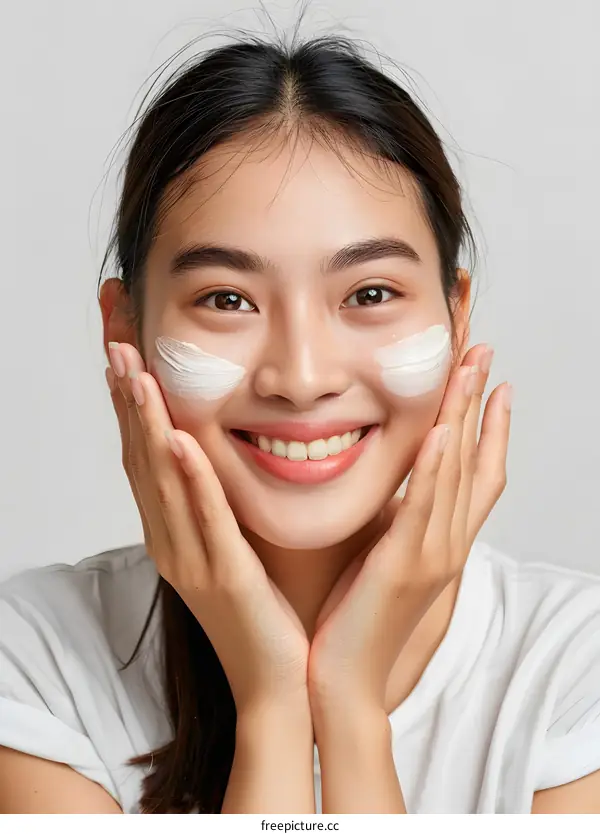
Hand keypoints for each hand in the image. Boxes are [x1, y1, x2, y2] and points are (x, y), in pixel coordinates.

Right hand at [104, 342, 309, 713]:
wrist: (278, 682)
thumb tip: (219, 451)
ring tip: (134, 373)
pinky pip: (206, 519)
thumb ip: (219, 500)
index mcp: (173, 532)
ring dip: (146, 424)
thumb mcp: (232, 543)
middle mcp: (171, 541)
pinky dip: (191, 479)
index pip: (144, 455)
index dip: (129, 403)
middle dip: (126, 398)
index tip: (123, 351)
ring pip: (163, 481)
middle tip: (114, 341)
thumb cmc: (262, 611)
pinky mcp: (226, 576)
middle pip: (139, 458)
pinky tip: (178, 440)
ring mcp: (193, 560)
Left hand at [307, 343, 510, 712]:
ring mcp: (431, 555)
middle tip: (485, 350)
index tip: (492, 380)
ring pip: (456, 474)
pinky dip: (434, 471)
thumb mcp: (384, 558)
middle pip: (475, 458)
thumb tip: (392, 480)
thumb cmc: (358, 618)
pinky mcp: (402, 568)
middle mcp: (449, 542)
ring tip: (469, 368)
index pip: (478, 470)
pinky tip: (439, 433)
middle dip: (480, 400)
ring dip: (463, 417)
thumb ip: (397, 520)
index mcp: (443, 539)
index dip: (490, 423)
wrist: (346, 681)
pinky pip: (422, 510)